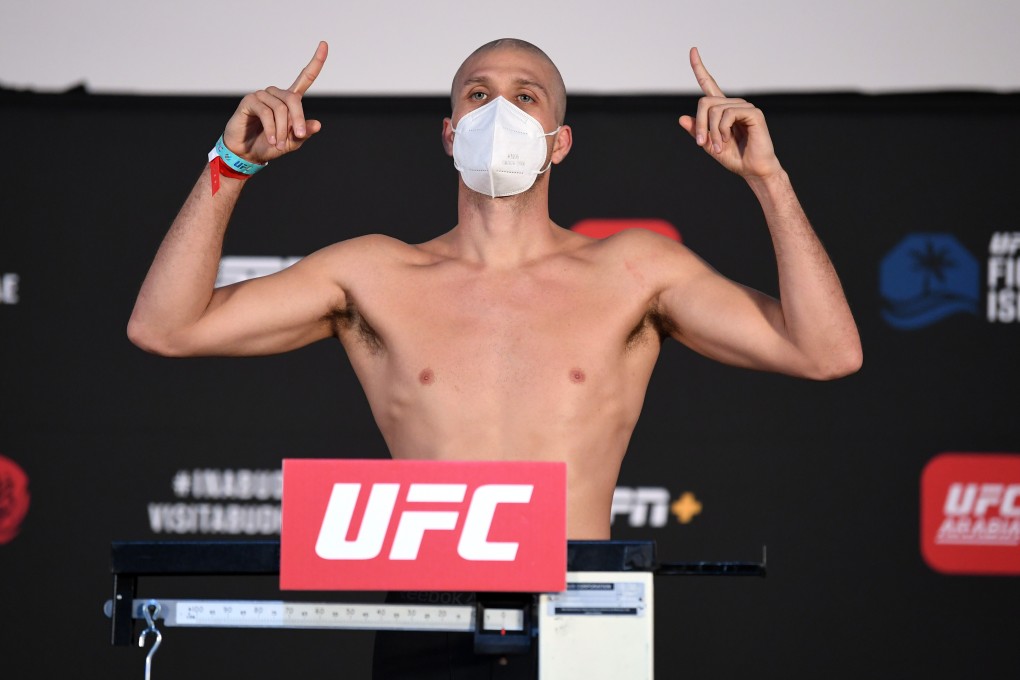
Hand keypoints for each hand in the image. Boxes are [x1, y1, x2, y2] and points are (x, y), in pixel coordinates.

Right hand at [222, 41, 328, 164]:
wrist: (248, 153)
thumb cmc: (270, 145)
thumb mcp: (292, 142)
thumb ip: (303, 133)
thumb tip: (317, 124)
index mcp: (290, 100)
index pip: (305, 77)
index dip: (316, 62)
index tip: (324, 44)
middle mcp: (277, 94)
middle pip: (294, 100)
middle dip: (298, 120)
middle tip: (297, 137)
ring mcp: (262, 95)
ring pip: (280, 109)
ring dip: (281, 129)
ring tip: (278, 143)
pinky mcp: (250, 100)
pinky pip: (266, 113)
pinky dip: (271, 129)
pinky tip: (272, 139)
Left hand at [678, 47, 781, 178]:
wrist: (753, 169)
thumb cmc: (734, 157)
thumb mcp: (709, 145)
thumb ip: (697, 132)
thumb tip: (681, 118)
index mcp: (722, 110)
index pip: (709, 84)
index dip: (699, 68)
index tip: (693, 50)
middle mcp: (733, 104)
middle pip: (704, 103)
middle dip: (700, 125)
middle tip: (702, 144)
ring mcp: (744, 107)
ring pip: (715, 110)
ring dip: (712, 132)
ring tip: (720, 147)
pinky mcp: (753, 112)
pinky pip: (728, 115)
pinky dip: (723, 130)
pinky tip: (728, 140)